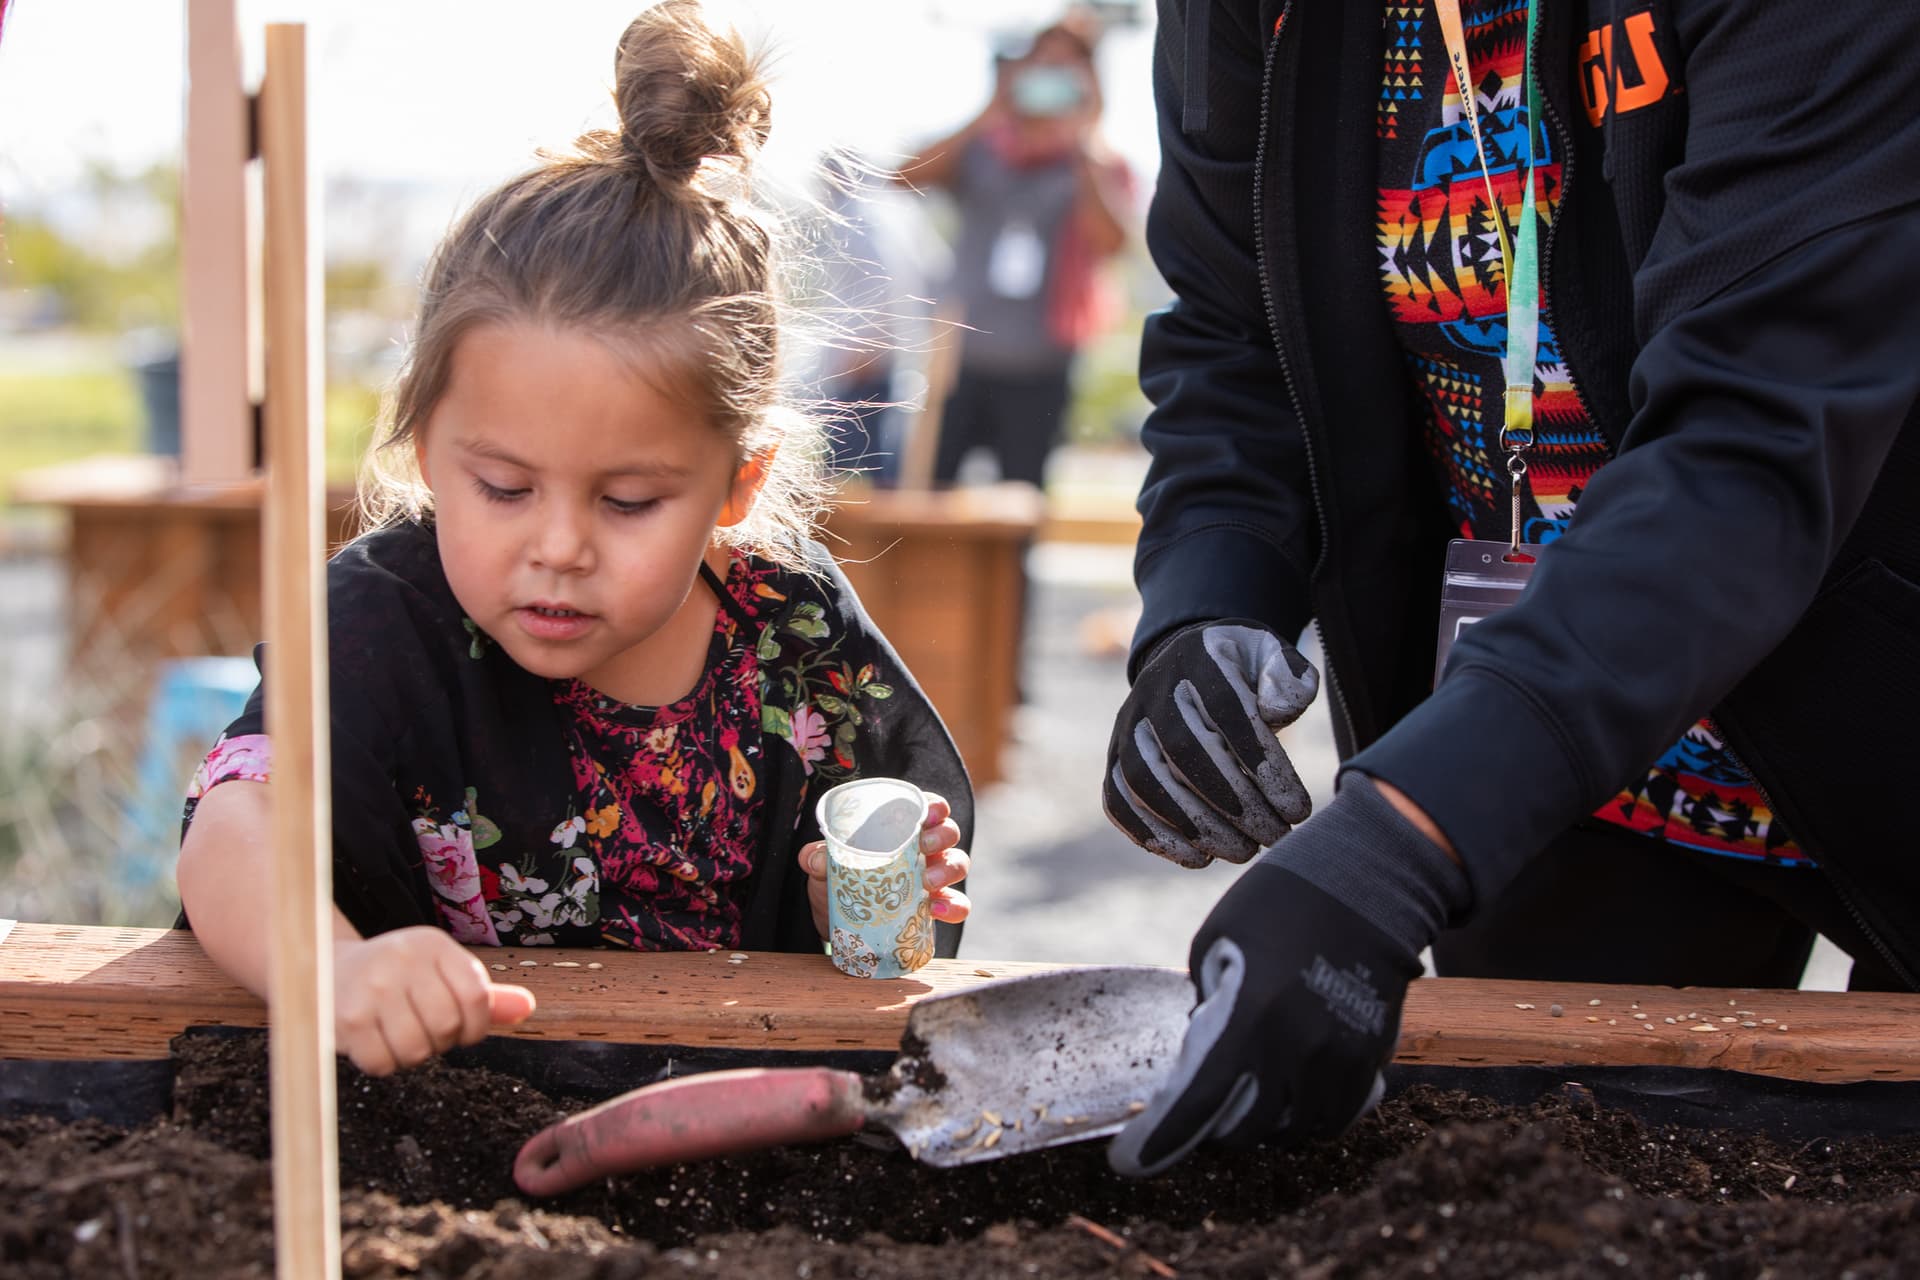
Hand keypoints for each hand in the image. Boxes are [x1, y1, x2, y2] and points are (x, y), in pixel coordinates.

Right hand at [332, 926, 536, 1075]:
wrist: (322, 969)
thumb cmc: (395, 977)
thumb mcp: (441, 974)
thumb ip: (485, 996)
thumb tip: (527, 1008)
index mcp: (433, 945)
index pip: (477, 997)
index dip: (476, 1027)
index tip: (464, 1032)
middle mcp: (404, 959)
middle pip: (447, 1027)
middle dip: (441, 1042)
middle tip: (424, 1032)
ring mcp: (373, 987)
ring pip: (416, 1049)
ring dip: (413, 1056)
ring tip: (400, 1036)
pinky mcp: (347, 1017)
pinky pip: (382, 1064)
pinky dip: (384, 1064)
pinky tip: (376, 1044)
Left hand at [798, 791, 970, 939]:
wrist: (837, 923)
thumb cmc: (839, 880)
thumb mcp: (824, 866)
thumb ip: (817, 857)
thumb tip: (813, 858)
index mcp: (902, 828)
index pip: (927, 808)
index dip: (935, 806)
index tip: (929, 813)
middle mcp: (924, 849)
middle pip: (948, 833)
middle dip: (942, 835)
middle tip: (923, 846)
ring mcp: (933, 878)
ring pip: (957, 864)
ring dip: (948, 869)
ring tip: (928, 882)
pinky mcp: (934, 908)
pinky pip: (956, 904)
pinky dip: (953, 906)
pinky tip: (936, 909)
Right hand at [1104, 620, 1317, 866]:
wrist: (1187, 664)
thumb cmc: (1244, 671)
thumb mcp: (1272, 656)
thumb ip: (1287, 676)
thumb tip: (1276, 711)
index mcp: (1198, 658)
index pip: (1227, 709)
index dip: (1261, 763)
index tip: (1297, 809)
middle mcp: (1152, 690)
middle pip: (1184, 750)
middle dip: (1234, 803)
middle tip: (1274, 836)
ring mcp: (1126, 726)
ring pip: (1147, 780)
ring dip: (1196, 825)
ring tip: (1243, 851)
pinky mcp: (1114, 759)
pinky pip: (1118, 800)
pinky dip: (1152, 835)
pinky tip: (1197, 858)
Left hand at [1109, 776, 1465, 1175]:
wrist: (1368, 881)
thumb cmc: (1279, 902)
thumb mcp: (1217, 941)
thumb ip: (1204, 1004)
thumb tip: (1200, 1056)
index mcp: (1250, 1013)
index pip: (1198, 1101)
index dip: (1158, 1142)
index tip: (1127, 1162)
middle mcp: (1297, 1045)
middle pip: (1245, 1130)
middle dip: (1213, 1131)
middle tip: (1201, 1114)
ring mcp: (1340, 1057)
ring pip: (1294, 1132)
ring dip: (1264, 1127)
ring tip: (1248, 1101)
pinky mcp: (1371, 1057)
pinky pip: (1336, 1117)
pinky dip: (1307, 1119)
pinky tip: (1290, 1096)